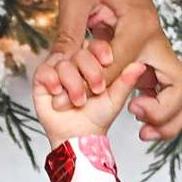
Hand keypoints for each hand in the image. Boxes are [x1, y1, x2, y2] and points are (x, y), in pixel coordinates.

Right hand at [31, 48, 149, 144]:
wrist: (79, 137)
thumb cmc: (98, 117)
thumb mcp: (116, 98)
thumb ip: (126, 81)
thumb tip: (140, 65)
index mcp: (92, 62)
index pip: (95, 44)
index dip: (101, 51)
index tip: (108, 61)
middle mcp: (74, 62)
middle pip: (80, 51)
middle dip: (90, 70)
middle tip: (96, 89)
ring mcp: (57, 70)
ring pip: (63, 62)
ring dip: (73, 83)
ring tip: (78, 101)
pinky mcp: (41, 81)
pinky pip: (44, 71)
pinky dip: (52, 80)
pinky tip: (58, 91)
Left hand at [34, 0, 181, 141]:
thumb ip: (69, 33)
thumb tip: (59, 67)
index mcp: (139, 26)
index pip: (125, 70)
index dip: (98, 88)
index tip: (77, 101)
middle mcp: (156, 40)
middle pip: (180, 88)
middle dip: (163, 113)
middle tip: (139, 126)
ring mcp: (159, 50)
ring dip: (170, 117)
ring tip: (145, 132)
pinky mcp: (154, 58)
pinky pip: (171, 91)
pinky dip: (165, 110)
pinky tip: (143, 121)